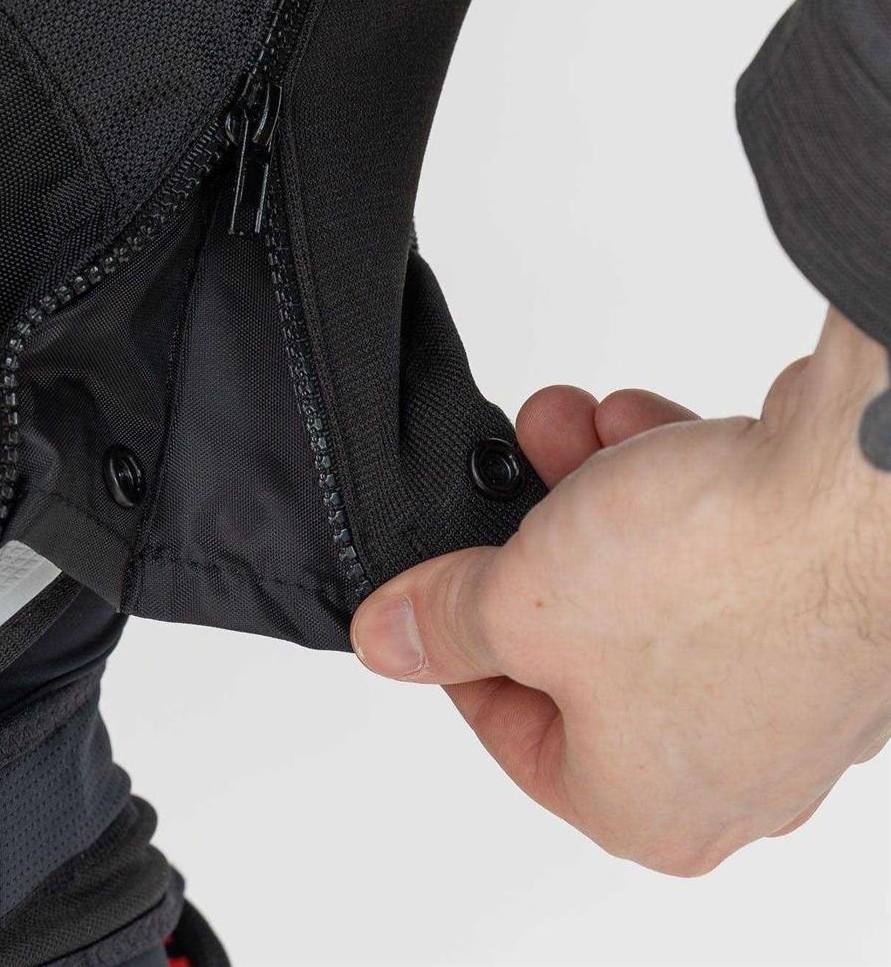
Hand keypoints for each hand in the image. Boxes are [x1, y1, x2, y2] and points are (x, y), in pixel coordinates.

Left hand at [351, 307, 890, 874]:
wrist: (860, 486)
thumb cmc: (714, 574)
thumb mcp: (521, 599)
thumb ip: (444, 624)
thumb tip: (388, 642)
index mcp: (646, 806)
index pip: (516, 735)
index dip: (461, 643)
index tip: (438, 586)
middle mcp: (729, 769)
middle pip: (581, 642)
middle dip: (533, 535)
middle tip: (509, 474)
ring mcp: (786, 687)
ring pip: (644, 581)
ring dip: (594, 489)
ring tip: (565, 427)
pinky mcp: (821, 611)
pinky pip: (714, 551)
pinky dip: (668, 485)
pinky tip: (637, 426)